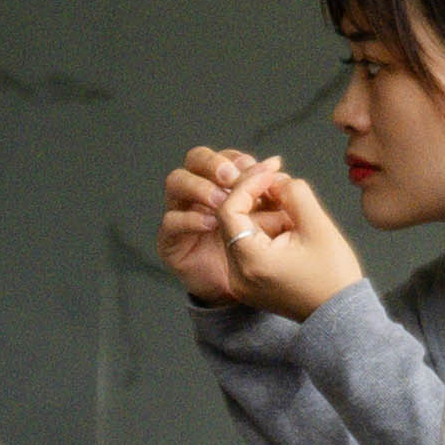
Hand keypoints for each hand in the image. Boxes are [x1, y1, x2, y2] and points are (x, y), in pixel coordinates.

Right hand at [157, 148, 253, 306]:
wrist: (241, 287)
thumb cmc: (254, 247)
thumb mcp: (268, 217)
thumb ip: (268, 193)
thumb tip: (275, 164)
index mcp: (219, 182)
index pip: (221, 156)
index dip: (234, 158)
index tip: (254, 167)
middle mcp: (196, 191)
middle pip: (194, 159)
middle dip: (213, 163)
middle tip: (232, 177)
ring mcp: (179, 211)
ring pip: (176, 182)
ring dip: (200, 187)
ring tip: (222, 201)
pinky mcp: (169, 239)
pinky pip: (171, 222)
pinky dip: (190, 219)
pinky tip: (211, 223)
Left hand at [209, 158, 366, 322]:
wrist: (341, 318)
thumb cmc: (334, 276)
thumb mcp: (318, 226)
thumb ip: (295, 194)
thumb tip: (276, 179)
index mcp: (251, 261)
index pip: (229, 209)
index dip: (248, 184)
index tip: (272, 173)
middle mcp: (237, 274)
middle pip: (232, 220)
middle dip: (256, 197)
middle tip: (282, 184)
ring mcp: (241, 282)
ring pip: (241, 232)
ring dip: (263, 214)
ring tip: (292, 209)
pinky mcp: (249, 285)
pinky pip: (247, 248)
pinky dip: (263, 231)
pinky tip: (287, 225)